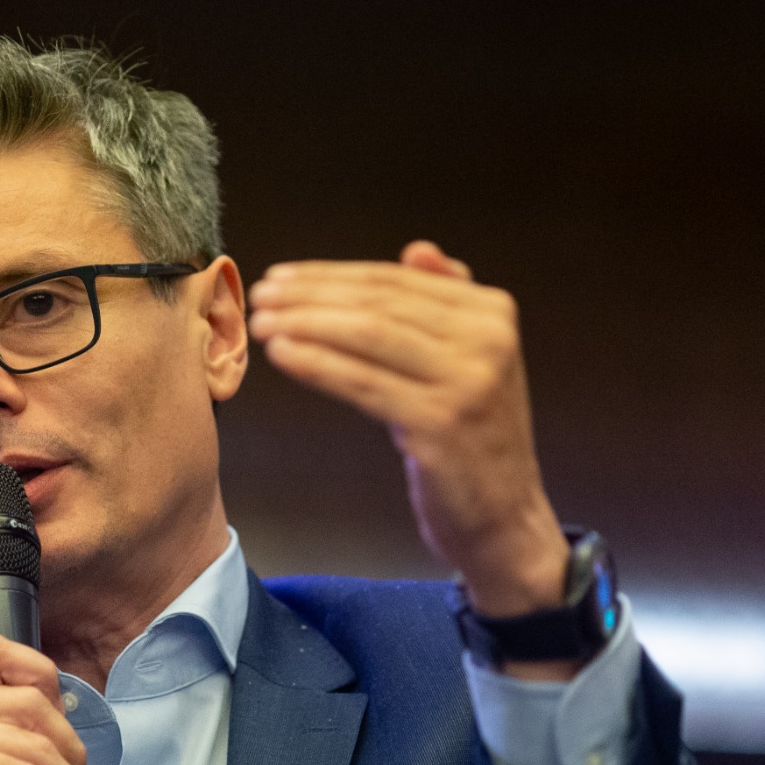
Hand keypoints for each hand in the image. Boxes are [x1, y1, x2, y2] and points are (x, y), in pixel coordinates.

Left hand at [247, 240, 568, 621]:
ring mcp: (467, 382)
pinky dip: (317, 364)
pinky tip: (283, 355)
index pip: (395, 281)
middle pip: (378, 304)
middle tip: (261, 297)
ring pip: (366, 337)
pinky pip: (363, 383)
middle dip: (310, 297)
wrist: (503, 515)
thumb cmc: (472, 436)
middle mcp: (487, 340)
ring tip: (261, 324)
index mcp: (493, 313)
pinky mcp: (441, 423)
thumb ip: (448, 303)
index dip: (331, 276)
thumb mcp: (471, 361)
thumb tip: (417, 249)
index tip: (282, 277)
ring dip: (304, 325)